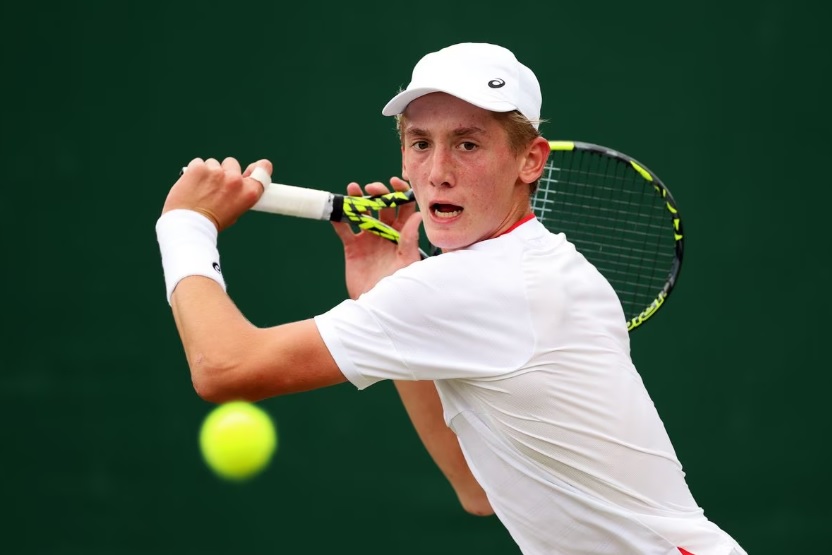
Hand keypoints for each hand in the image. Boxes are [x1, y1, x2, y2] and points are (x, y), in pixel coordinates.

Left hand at [162, 157, 272, 230]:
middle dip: (225, 172)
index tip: (257, 166)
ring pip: (213, 163)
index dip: (260, 166)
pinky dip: (194, 171)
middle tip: (215, 187)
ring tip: (200, 189)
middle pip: (232, 164)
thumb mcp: (235, 212)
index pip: (263, 170)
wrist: (189, 225)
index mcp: (248, 193)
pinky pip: (198, 163)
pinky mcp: (199, 168)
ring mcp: (217, 172)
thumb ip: (240, 194)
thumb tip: (241, 181)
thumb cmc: (211, 223)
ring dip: (208, 172)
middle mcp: (235, 180)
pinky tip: (191, 184)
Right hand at [331, 177, 422, 298]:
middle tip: (372, 188)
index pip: (403, 207)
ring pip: (362, 213)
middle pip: (381, 206)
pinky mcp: (352, 247)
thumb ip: (410, 240)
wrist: (376, 306)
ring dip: (357, 199)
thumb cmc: (399, 287)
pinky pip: (343, 229)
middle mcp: (385, 233)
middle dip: (377, 193)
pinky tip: (335, 211)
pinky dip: (338, 219)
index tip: (394, 182)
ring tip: (352, 189)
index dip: (400, 192)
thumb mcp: (407, 264)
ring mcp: (368, 239)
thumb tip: (417, 217)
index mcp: (402, 234)